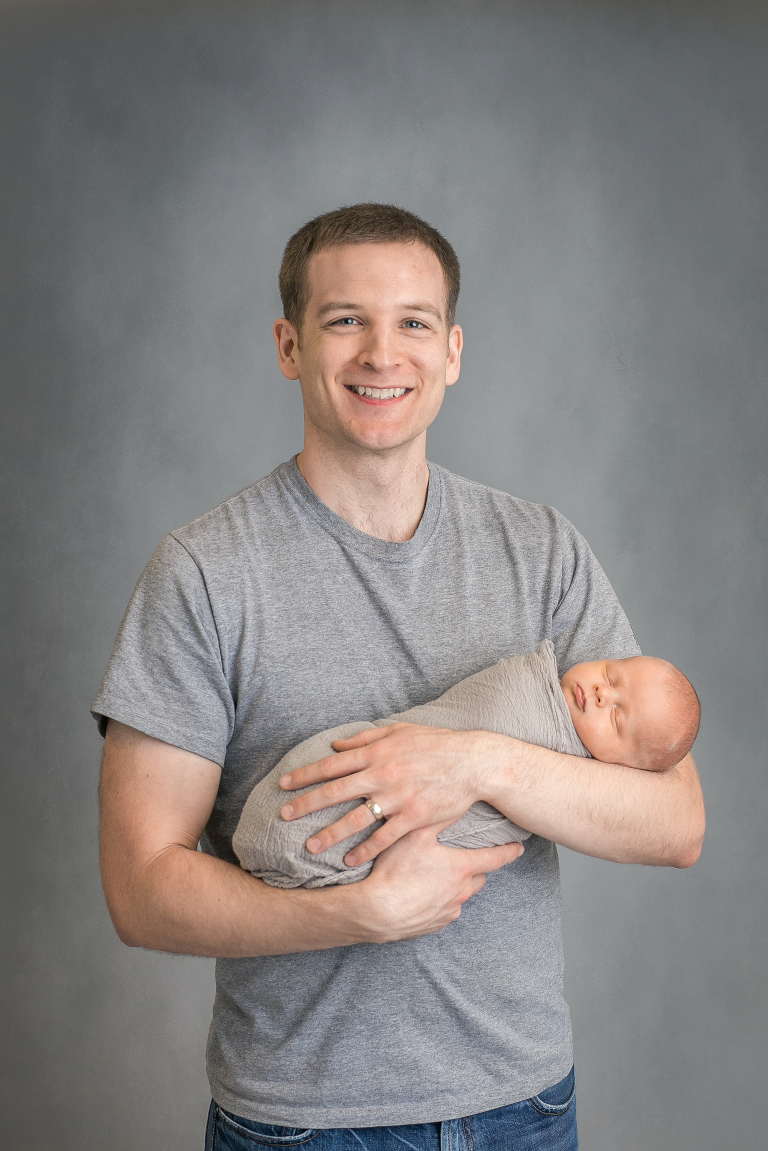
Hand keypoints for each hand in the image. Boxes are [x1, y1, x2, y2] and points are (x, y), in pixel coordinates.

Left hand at [279, 722, 511, 866]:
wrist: (473, 762)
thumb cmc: (436, 744)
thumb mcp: (399, 731)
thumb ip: (365, 737)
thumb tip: (336, 745)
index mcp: (376, 752)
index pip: (332, 765)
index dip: (305, 775)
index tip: (284, 785)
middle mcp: (382, 775)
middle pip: (335, 792)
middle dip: (306, 805)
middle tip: (284, 816)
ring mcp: (398, 798)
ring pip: (355, 819)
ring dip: (330, 834)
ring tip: (310, 847)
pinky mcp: (414, 818)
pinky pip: (384, 837)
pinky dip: (365, 850)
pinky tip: (350, 860)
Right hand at [356, 825, 524, 942]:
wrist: (376, 911)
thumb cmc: (396, 870)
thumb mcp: (416, 835)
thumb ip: (437, 818)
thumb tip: (454, 801)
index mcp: (462, 868)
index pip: (495, 858)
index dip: (509, 851)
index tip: (519, 848)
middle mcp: (462, 891)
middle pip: (478, 877)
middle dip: (473, 869)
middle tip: (458, 859)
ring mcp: (450, 910)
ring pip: (461, 895)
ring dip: (454, 886)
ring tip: (433, 877)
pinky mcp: (436, 924)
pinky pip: (445, 910)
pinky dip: (439, 901)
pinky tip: (421, 894)